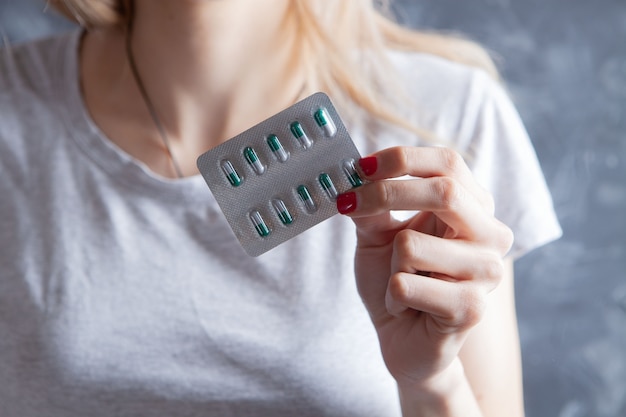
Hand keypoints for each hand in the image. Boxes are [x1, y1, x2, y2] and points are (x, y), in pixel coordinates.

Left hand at [336, 146, 513, 389]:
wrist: (404, 340)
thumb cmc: (397, 282)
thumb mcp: (379, 236)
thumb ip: (372, 206)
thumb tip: (354, 175)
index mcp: (474, 209)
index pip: (448, 163)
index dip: (403, 158)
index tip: (361, 167)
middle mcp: (490, 235)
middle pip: (444, 191)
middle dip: (386, 195)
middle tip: (349, 205)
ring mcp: (486, 273)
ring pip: (412, 245)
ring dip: (389, 265)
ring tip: (401, 282)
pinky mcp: (471, 309)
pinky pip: (405, 285)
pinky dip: (391, 297)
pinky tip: (406, 307)